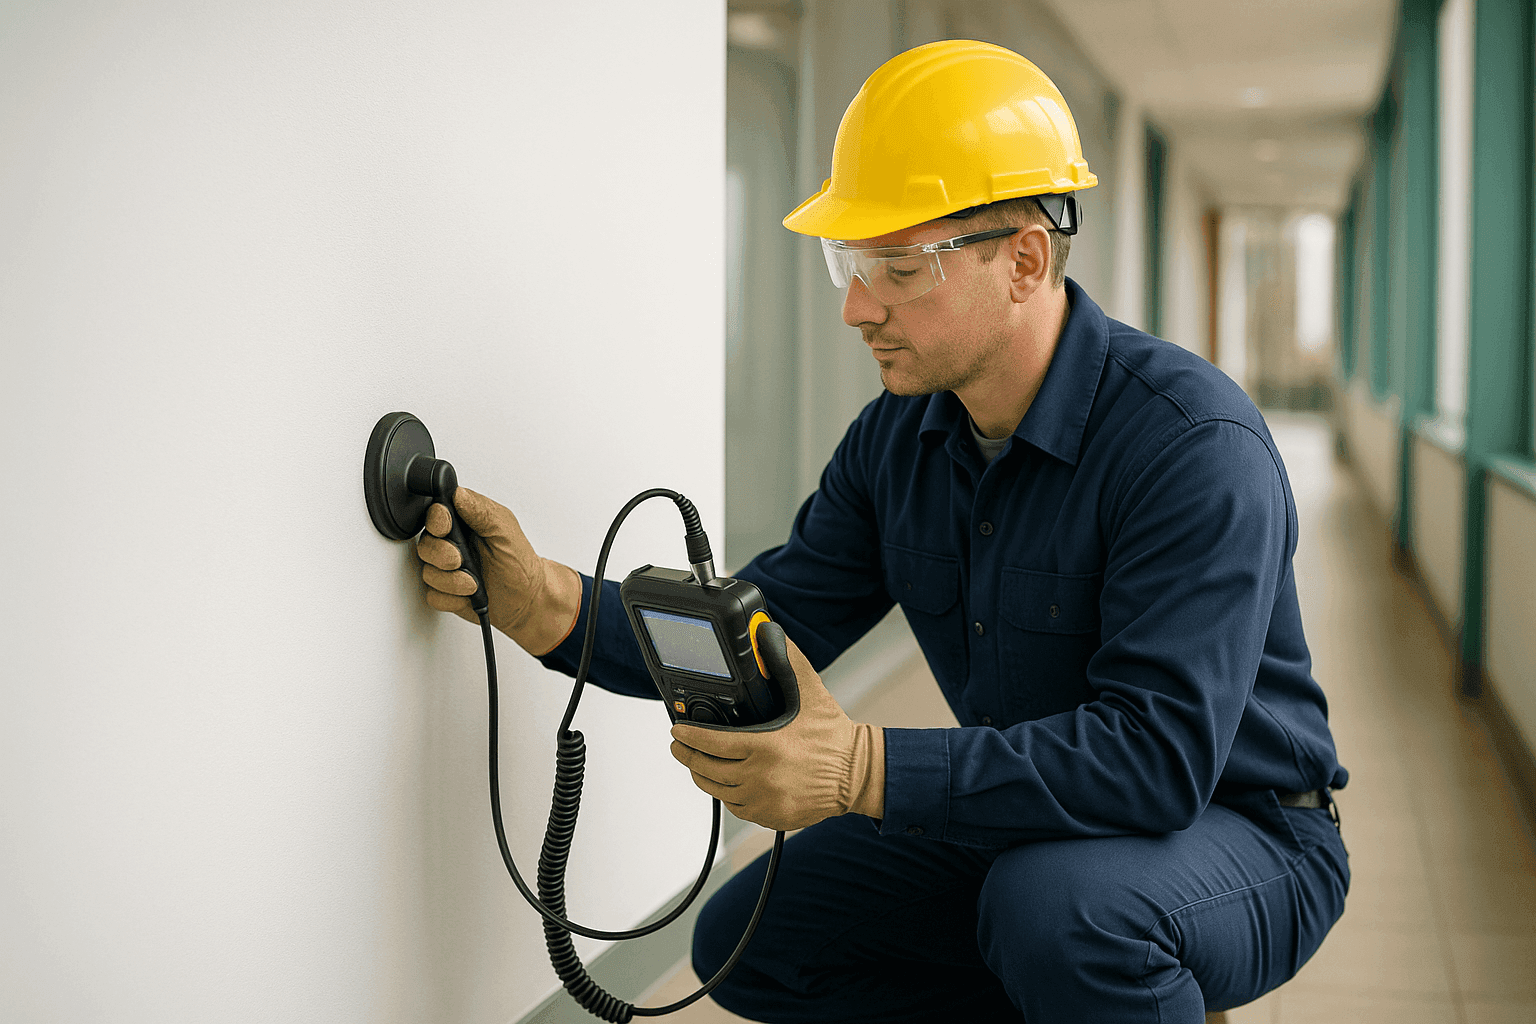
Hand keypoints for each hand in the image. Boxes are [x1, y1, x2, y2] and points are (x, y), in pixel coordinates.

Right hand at [414, 486, 580, 654]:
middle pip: (425, 545)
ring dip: (451, 582)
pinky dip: (452, 599)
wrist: (525, 598)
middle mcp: (452, 543)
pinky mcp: (445, 592)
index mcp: (464, 523)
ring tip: (473, 583)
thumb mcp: (505, 530)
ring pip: (428, 573)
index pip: (434, 513)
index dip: (436, 521)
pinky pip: (434, 596)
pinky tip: (467, 595)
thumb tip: (459, 494)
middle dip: (442, 556)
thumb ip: (481, 510)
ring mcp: (446, 568)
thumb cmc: (519, 562)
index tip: (447, 528)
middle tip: (460, 560)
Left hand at [669, 631, 884, 831]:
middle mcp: (762, 778)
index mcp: (766, 747)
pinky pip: (736, 808)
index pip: (713, 743)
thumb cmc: (833, 736)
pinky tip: (724, 781)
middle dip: (687, 755)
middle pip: (708, 770)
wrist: (858, 774)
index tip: (677, 729)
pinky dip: (726, 794)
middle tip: (678, 745)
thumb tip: (768, 633)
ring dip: (703, 776)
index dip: (690, 736)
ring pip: (718, 792)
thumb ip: (786, 660)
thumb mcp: (811, 692)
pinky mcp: (771, 817)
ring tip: (697, 763)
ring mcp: (765, 802)